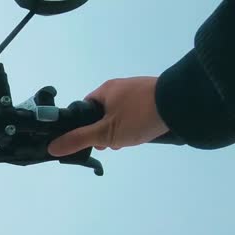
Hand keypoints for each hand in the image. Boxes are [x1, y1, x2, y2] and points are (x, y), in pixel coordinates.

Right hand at [48, 77, 169, 156]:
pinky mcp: (154, 96)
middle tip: (114, 143)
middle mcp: (119, 87)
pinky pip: (138, 112)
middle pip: (102, 115)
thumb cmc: (139, 115)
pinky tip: (144, 132)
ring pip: (121, 115)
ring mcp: (138, 90)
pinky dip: (137, 123)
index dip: (84, 128)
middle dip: (105, 132)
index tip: (94, 141)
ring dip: (122, 130)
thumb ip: (79, 139)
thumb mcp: (106, 132)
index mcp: (104, 91)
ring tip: (131, 139)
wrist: (182, 103)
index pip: (84, 110)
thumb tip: (52, 147)